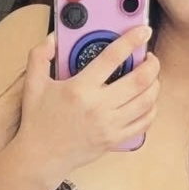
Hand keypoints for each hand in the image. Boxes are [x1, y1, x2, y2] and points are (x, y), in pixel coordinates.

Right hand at [17, 27, 159, 174]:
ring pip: (146, 101)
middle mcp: (98, 107)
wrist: (40, 158)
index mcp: (80, 88)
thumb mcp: (33, 84)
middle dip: (152, 63)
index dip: (132, 40)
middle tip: (150, 58)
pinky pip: (143, 124)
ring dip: (155, 85)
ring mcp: (108, 125)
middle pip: (140, 79)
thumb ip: (40, 56)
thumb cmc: (38, 122)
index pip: (113, 57)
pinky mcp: (113, 140)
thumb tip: (52, 38)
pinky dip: (151, 110)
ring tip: (150, 78)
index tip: (143, 32)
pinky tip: (147, 102)